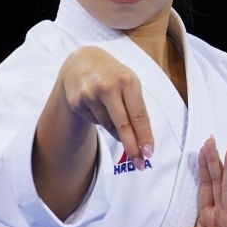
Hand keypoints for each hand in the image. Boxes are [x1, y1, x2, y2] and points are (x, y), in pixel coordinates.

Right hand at [58, 46, 154, 165]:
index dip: (144, 136)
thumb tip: (140, 142)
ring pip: (109, 126)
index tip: (149, 153)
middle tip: (140, 164)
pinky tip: (99, 107)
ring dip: (116, 130)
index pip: (138, 114)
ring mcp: (90, 94)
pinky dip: (102, 121)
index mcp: (127, 80)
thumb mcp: (128, 83)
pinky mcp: (77, 101)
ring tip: (113, 112)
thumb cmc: (113, 76)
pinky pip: (96, 122)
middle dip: (132, 147)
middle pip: (123, 125)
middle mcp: (108, 86)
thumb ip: (136, 108)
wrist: (81, 62)